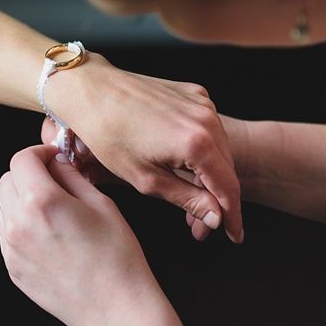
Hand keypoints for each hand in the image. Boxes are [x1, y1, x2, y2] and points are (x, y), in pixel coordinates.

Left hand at [0, 144, 196, 325]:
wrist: (114, 308)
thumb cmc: (116, 257)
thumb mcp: (101, 204)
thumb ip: (72, 176)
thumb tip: (58, 162)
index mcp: (42, 201)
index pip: (22, 159)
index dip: (40, 152)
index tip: (54, 157)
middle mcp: (18, 224)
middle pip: (7, 180)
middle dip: (29, 173)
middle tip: (56, 180)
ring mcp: (11, 249)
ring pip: (5, 207)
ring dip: (24, 199)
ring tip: (56, 210)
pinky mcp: (13, 268)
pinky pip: (8, 234)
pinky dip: (23, 224)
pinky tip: (52, 234)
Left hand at [44, 53, 243, 242]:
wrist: (91, 89)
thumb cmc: (109, 134)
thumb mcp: (146, 179)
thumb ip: (188, 200)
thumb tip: (216, 218)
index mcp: (197, 143)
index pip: (228, 188)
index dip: (233, 216)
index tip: (234, 235)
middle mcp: (207, 119)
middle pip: (227, 169)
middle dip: (217, 200)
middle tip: (199, 227)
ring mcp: (202, 103)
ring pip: (220, 149)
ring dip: (210, 175)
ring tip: (190, 199)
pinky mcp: (194, 94)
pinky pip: (209, 129)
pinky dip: (203, 150)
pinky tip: (184, 167)